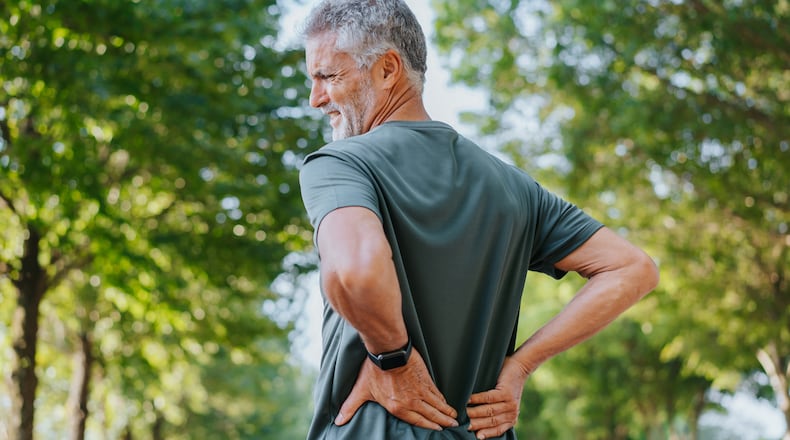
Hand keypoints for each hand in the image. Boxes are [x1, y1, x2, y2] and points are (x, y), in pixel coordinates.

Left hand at [335, 349, 458, 429]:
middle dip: (442, 421)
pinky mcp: (425, 379)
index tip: (438, 429)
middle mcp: (411, 402)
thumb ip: (350, 407)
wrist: (388, 350)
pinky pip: (437, 393)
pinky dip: (443, 398)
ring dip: (446, 412)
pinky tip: (447, 401)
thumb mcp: (361, 390)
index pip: (417, 421)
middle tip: (452, 425)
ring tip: (454, 416)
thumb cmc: (374, 370)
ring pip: (437, 405)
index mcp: (397, 408)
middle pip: (431, 415)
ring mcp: (420, 391)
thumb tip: (338, 421)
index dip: (429, 426)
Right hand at [466, 357, 529, 438]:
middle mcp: (512, 413)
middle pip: (491, 421)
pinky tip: (468, 399)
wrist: (520, 368)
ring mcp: (510, 403)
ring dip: (474, 413)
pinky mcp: (506, 392)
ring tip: (463, 413)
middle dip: (476, 424)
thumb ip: (495, 412)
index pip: (497, 429)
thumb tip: (476, 419)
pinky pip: (489, 398)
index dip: (485, 433)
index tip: (475, 436)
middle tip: (464, 426)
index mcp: (511, 418)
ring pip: (489, 411)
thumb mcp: (505, 403)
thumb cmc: (507, 385)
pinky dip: (477, 399)